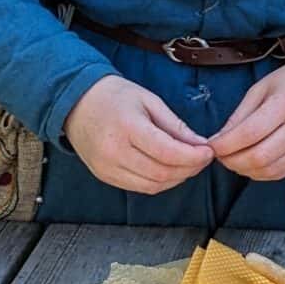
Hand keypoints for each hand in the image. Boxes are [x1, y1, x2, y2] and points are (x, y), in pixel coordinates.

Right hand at [64, 76, 211, 194]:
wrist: (76, 102)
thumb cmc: (114, 96)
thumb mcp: (149, 100)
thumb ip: (175, 125)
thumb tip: (199, 144)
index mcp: (127, 127)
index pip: (167, 152)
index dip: (193, 156)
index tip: (208, 151)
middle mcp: (114, 151)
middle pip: (162, 173)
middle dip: (189, 169)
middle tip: (203, 158)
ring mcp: (107, 167)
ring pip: (153, 186)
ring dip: (177, 178)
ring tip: (188, 164)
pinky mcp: (104, 176)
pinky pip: (139, 187)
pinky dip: (159, 182)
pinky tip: (169, 170)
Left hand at [209, 58, 284, 181]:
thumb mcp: (262, 88)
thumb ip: (240, 115)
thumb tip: (219, 140)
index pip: (249, 134)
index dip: (225, 145)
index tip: (211, 146)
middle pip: (258, 157)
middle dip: (232, 161)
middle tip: (220, 155)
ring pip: (268, 170)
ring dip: (244, 169)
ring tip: (234, 159)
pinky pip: (281, 173)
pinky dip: (261, 173)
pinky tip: (251, 163)